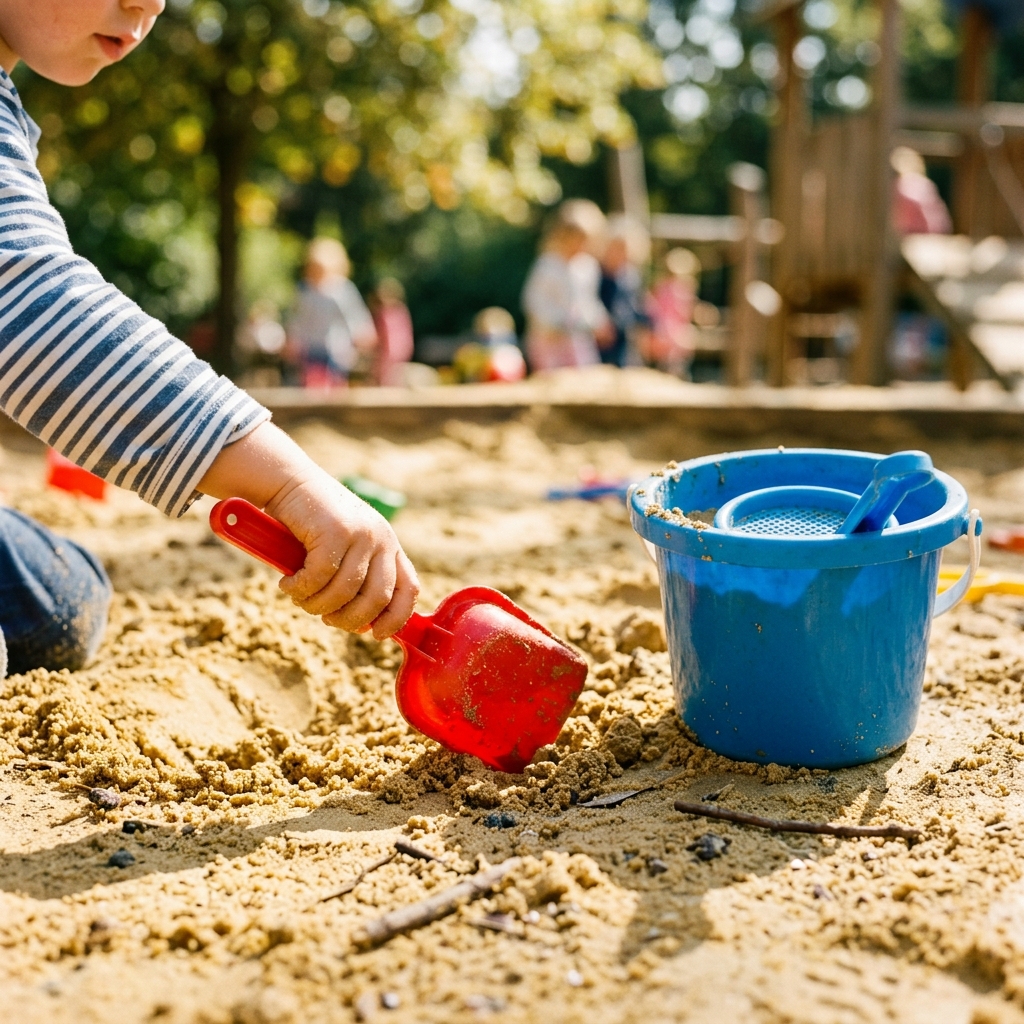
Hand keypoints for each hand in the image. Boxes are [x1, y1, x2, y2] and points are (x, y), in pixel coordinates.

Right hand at [266, 471, 417, 636]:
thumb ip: (356, 578)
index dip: (396, 618)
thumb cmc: (311, 523)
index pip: (408, 589)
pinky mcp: (336, 531)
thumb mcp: (342, 551)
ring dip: (317, 605)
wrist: (288, 481)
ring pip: (344, 592)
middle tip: (325, 617)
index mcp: (389, 545)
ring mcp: (361, 533)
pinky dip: (300, 588)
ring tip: (300, 597)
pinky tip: (288, 583)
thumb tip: (364, 625)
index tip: (376, 635)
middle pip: (377, 599)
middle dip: (349, 619)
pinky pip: (319, 577)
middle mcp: (382, 538)